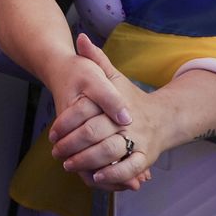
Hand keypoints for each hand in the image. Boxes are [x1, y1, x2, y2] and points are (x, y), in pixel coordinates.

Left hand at [48, 33, 158, 191]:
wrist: (163, 118)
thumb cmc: (130, 98)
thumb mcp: (114, 78)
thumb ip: (97, 59)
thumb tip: (80, 37)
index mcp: (117, 102)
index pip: (87, 111)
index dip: (66, 123)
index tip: (52, 133)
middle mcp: (127, 122)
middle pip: (94, 134)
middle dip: (72, 146)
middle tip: (56, 153)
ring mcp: (138, 140)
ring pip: (110, 153)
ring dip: (86, 162)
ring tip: (69, 165)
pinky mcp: (146, 158)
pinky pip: (130, 169)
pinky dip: (113, 176)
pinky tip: (96, 177)